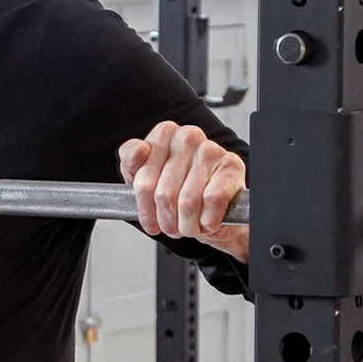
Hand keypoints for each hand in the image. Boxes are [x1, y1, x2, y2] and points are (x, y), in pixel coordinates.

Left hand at [118, 121, 247, 261]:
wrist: (212, 207)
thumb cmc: (175, 188)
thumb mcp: (141, 175)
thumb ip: (130, 161)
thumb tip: (140, 150)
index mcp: (163, 134)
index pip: (143, 182)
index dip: (145, 209)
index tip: (150, 220)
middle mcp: (187, 136)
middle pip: (164, 195)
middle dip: (167, 220)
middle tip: (171, 227)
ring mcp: (211, 149)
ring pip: (188, 201)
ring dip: (187, 225)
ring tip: (188, 225)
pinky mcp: (232, 165)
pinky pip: (212, 200)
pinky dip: (207, 220)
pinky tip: (206, 220)